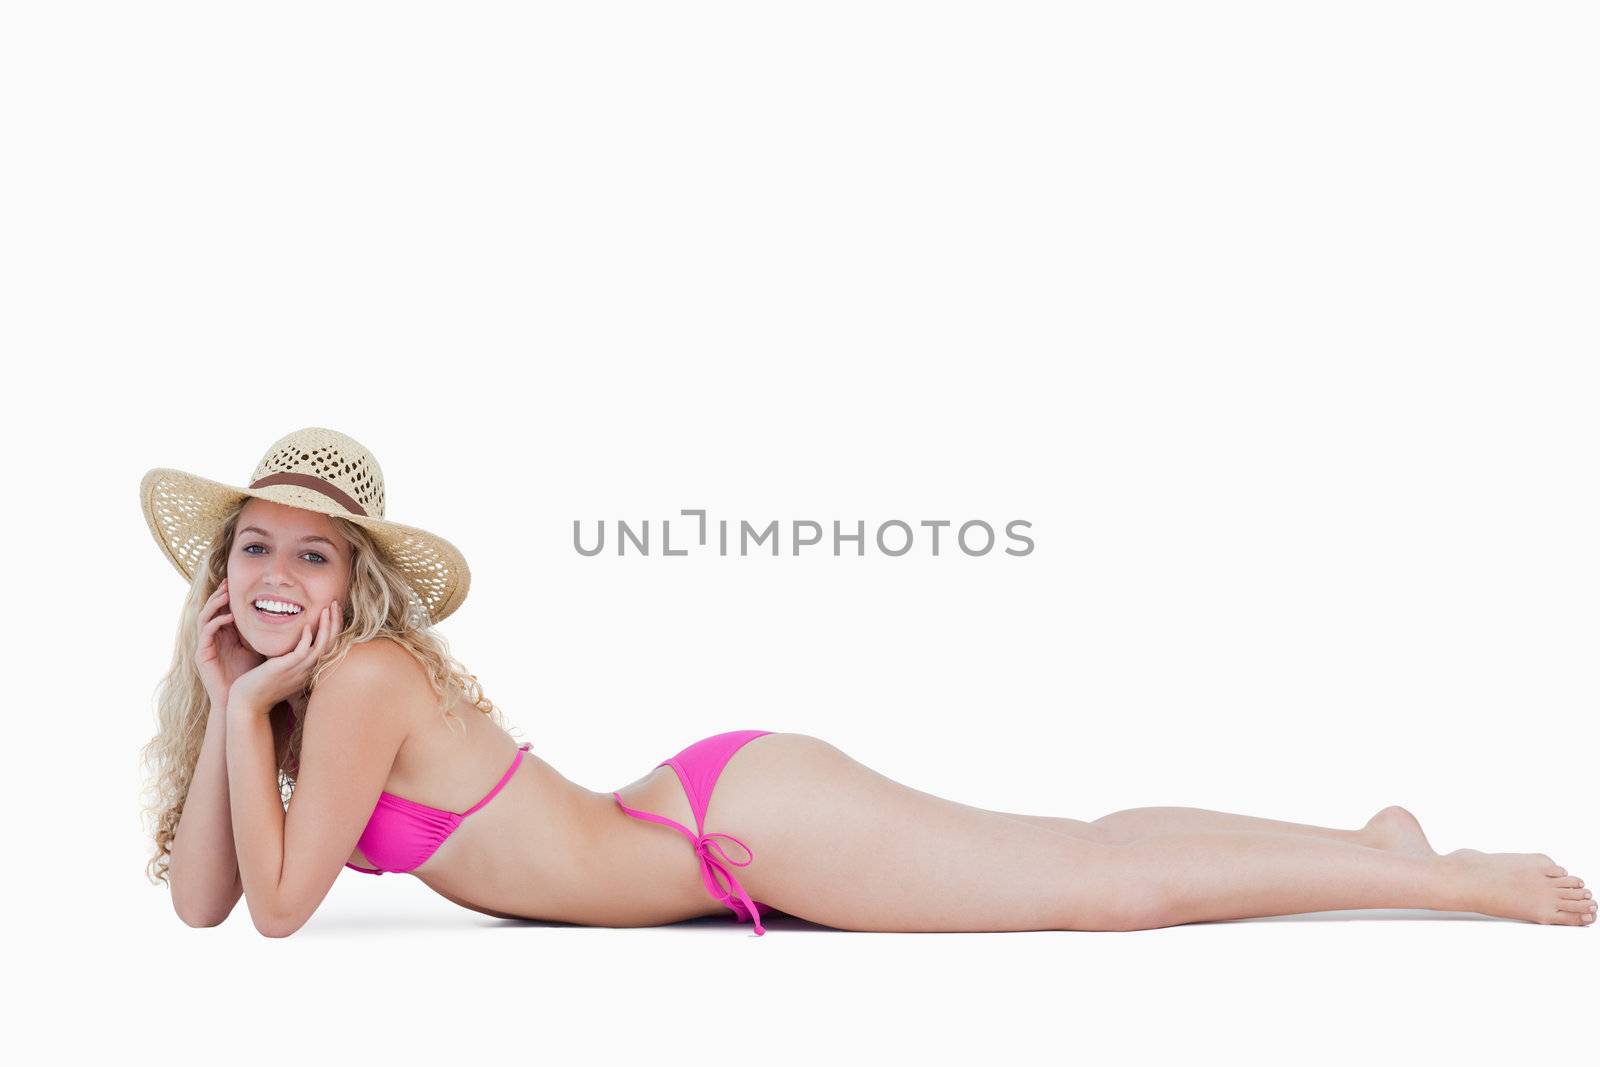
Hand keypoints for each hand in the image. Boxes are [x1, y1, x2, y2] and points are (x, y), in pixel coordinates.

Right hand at [195, 577, 264, 709]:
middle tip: (229, 583)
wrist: (239, 700)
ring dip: (215, 604)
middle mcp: (213, 637)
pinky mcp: (201, 654)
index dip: (230, 596)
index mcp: (225, 634)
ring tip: (227, 595)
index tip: (241, 583)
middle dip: (220, 594)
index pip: (224, 609)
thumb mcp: (258, 647)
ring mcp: (205, 645)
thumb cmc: (251, 675)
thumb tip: (285, 614)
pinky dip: (216, 622)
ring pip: (205, 617)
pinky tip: (228, 617)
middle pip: (212, 609)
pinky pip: (205, 632)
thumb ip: (262, 631)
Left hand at [227, 599, 342, 715]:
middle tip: (335, 604)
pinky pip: (303, 651)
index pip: (329, 646)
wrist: (247, 704)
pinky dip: (308, 637)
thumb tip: (289, 644)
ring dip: (327, 626)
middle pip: (331, 644)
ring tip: (328, 609)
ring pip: (322, 646)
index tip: (332, 612)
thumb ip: (288, 658)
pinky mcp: (286, 668)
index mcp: (308, 670)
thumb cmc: (260, 687)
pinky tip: (307, 625)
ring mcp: (299, 670)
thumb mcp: (280, 671)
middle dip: (335, 623)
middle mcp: (308, 670)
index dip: (333, 628)